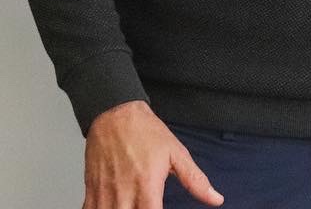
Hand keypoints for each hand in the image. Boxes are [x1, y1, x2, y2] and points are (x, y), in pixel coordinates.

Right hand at [83, 100, 222, 208]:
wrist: (116, 115)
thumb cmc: (145, 132)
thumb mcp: (177, 153)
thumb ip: (195, 180)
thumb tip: (215, 199)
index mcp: (147, 185)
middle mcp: (124, 192)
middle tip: (145, 208)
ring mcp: (105, 193)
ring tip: (130, 207)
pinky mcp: (91, 190)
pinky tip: (111, 208)